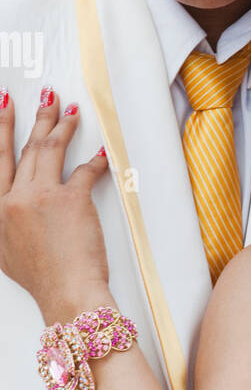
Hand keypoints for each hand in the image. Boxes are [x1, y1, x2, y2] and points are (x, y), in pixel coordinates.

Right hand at [0, 89, 110, 319]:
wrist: (65, 294)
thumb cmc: (42, 280)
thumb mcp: (5, 253)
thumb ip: (3, 224)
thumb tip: (8, 207)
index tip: (3, 104)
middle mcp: (15, 199)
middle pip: (24, 148)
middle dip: (35, 118)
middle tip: (46, 95)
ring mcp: (42, 197)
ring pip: (50, 150)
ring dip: (61, 127)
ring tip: (71, 110)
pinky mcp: (72, 200)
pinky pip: (85, 170)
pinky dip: (96, 160)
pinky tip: (102, 151)